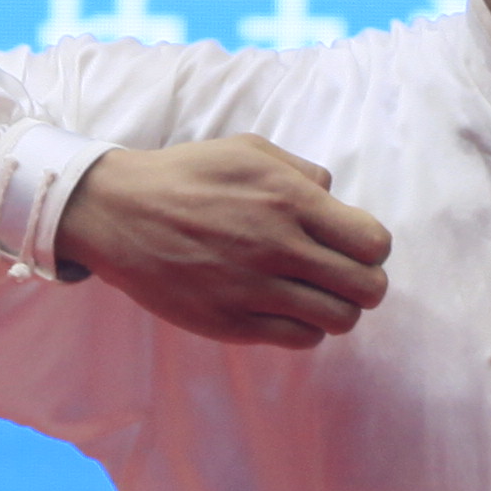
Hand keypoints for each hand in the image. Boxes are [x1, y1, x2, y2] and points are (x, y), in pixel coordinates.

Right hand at [53, 137, 390, 348]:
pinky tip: (287, 310)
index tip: (355, 247)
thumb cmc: (186, 177)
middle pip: (367, 289)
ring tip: (315, 296)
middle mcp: (277, 247)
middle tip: (344, 278)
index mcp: (289, 200)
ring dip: (337, 309)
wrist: (118, 213)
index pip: (372, 243)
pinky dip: (305, 328)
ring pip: (338, 320)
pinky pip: (299, 339)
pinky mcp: (230, 322)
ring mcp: (254, 289)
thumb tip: (334, 197)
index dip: (372, 248)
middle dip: (365, 284)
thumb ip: (300, 171)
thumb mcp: (247, 150)